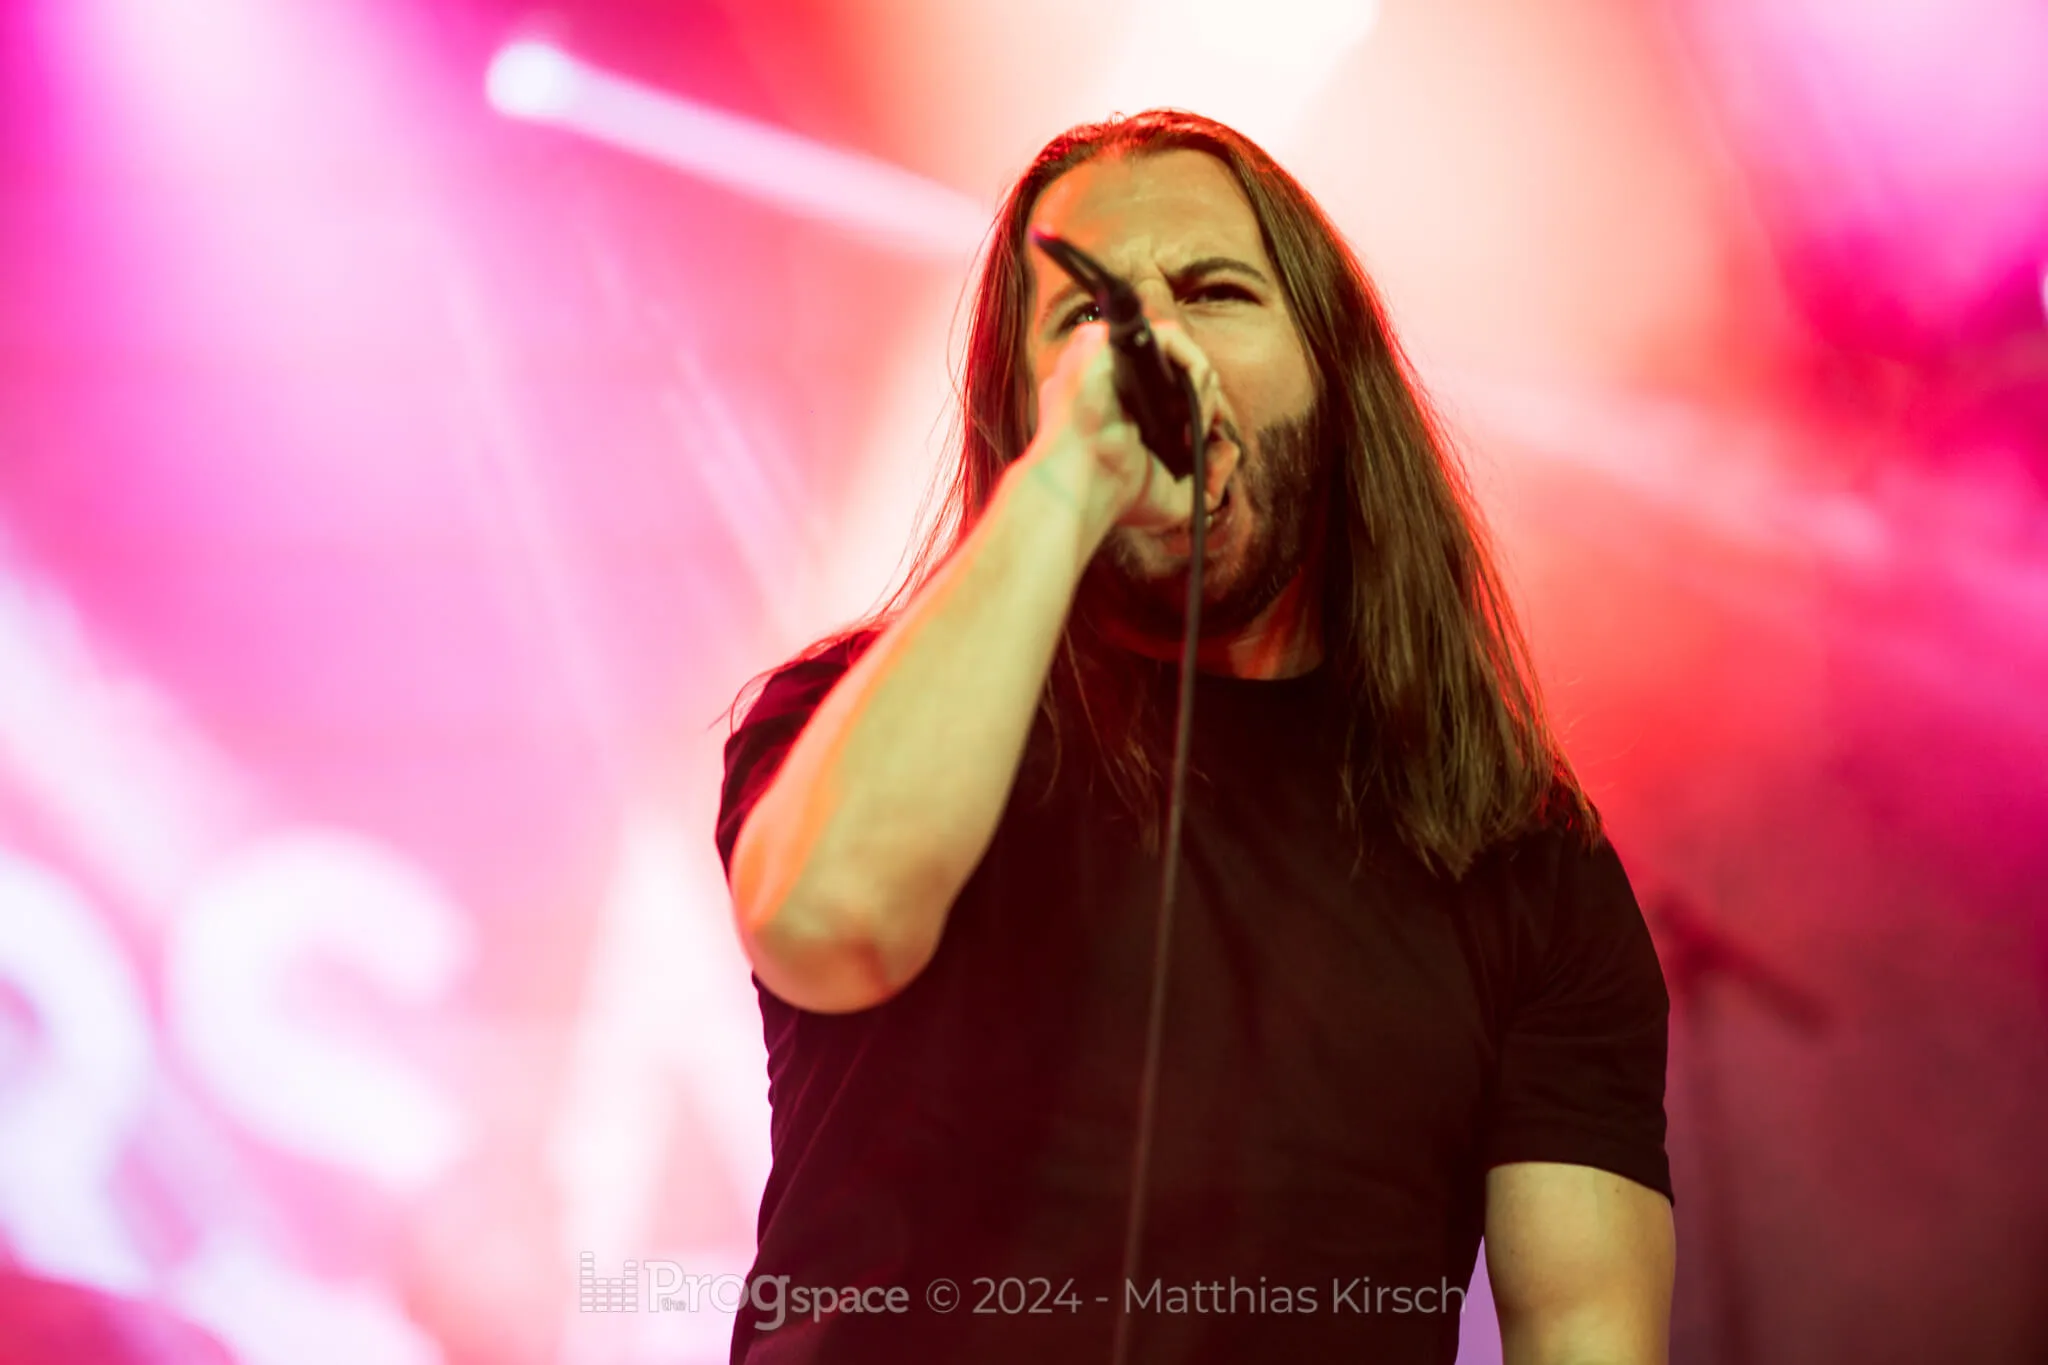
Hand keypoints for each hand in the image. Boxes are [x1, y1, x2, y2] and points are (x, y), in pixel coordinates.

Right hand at [1018, 319, 1241, 541]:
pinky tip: (1191, 407)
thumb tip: (1228, 448)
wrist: (1083, 489)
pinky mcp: (1103, 341)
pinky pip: (1168, 338)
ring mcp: (1104, 354)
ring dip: (1202, 387)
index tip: (1205, 434)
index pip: (1170, 382)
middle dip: (1205, 398)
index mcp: (1116, 403)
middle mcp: (1109, 374)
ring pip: (1178, 349)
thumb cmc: (1116, 495)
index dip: (1199, 403)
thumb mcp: (1174, 495)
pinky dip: (1193, 368)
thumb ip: (1208, 477)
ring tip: (1195, 426)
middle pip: (1178, 364)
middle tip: (1201, 433)